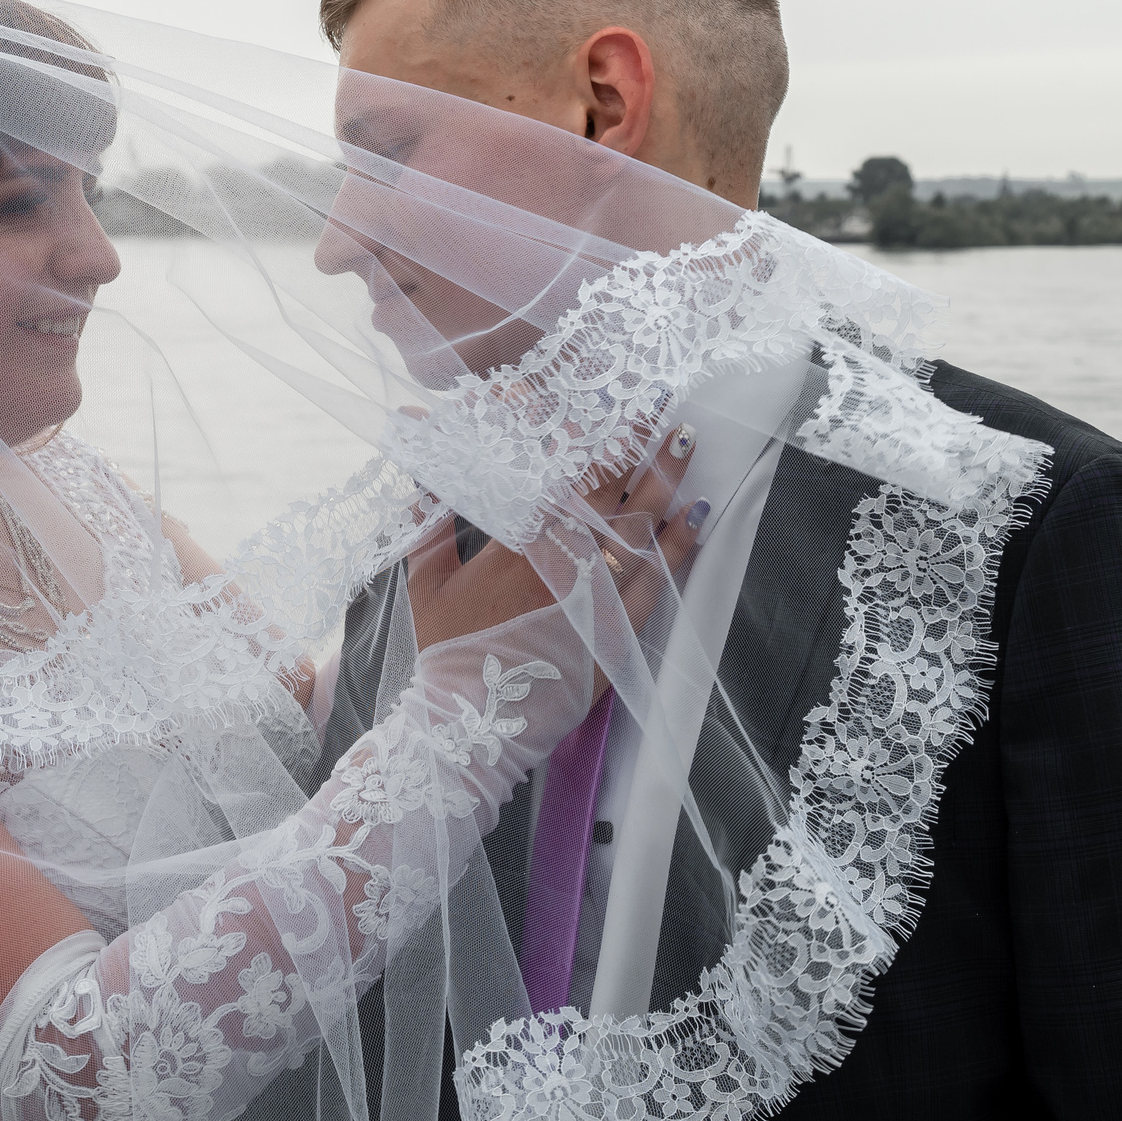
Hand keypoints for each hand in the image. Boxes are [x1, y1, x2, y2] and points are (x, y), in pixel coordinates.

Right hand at [404, 422, 703, 652]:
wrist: (473, 725)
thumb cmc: (448, 652)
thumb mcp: (426, 581)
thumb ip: (429, 521)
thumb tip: (426, 470)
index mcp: (517, 544)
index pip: (550, 470)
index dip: (564, 428)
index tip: (573, 395)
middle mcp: (563, 562)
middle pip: (607, 488)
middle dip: (632, 441)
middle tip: (656, 401)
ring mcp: (596, 597)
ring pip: (639, 525)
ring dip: (665, 480)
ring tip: (685, 441)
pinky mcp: (618, 631)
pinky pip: (657, 579)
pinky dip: (678, 545)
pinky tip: (696, 515)